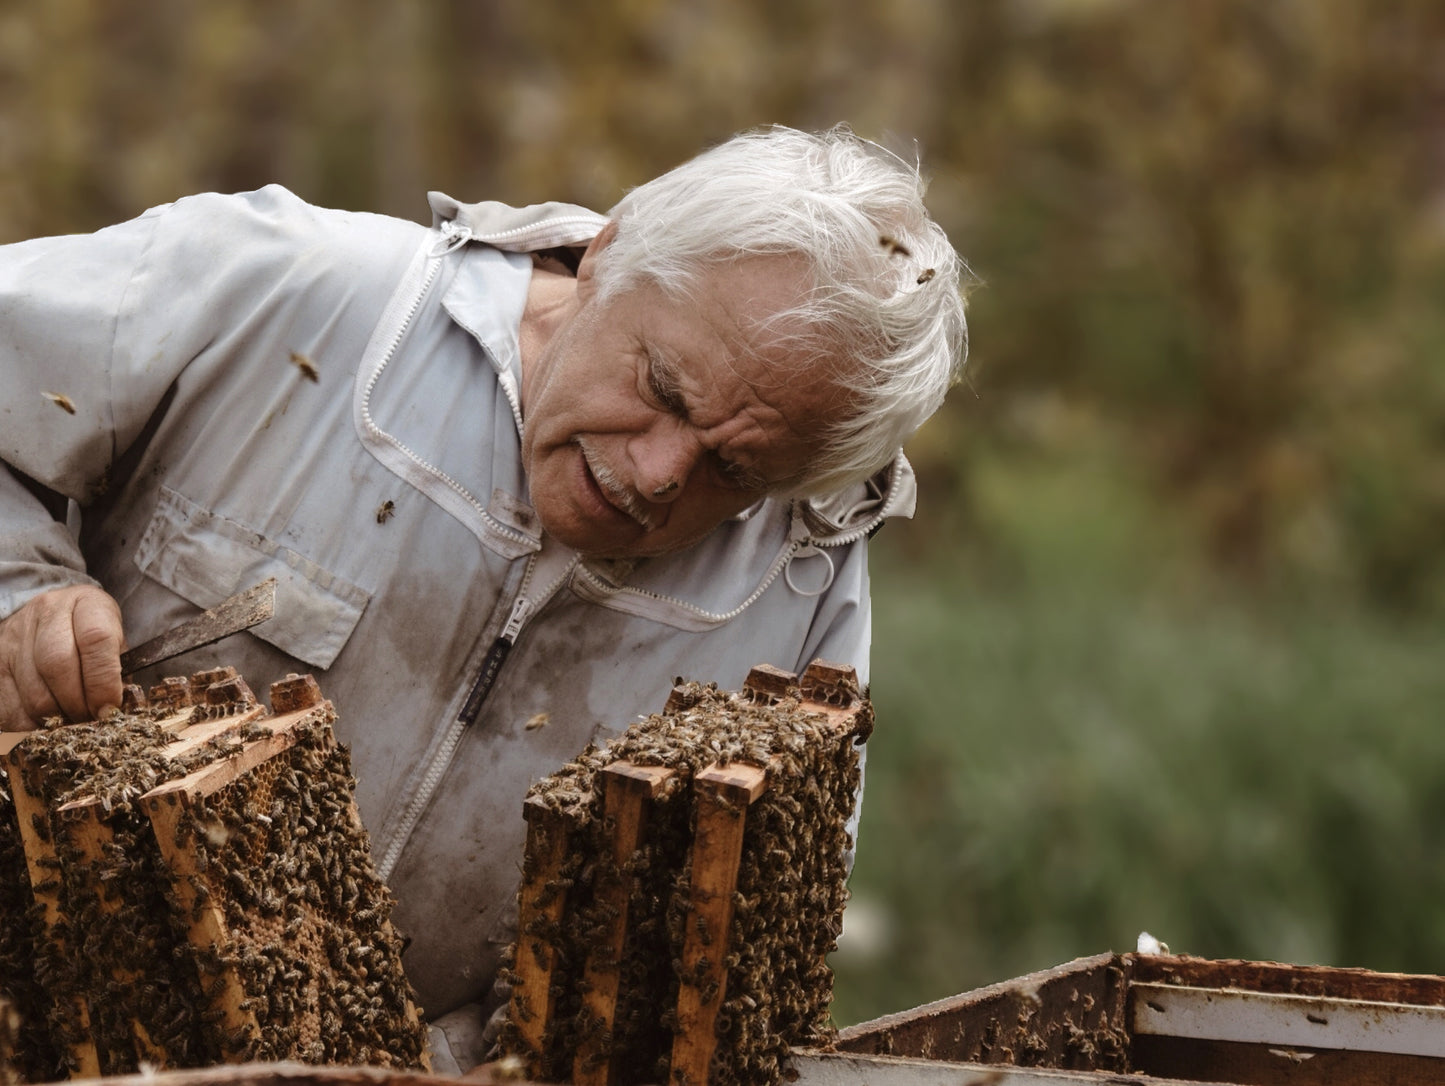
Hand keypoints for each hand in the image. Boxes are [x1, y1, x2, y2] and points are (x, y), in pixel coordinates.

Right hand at [0, 585, 124, 729]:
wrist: (49, 615)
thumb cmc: (90, 633)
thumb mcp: (114, 637)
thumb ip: (117, 668)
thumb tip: (111, 711)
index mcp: (85, 604)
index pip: (95, 638)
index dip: (103, 681)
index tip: (109, 708)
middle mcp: (46, 615)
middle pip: (58, 666)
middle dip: (78, 703)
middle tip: (91, 719)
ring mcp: (15, 639)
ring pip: (34, 693)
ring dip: (57, 718)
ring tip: (73, 721)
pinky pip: (12, 708)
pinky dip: (32, 726)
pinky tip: (49, 724)